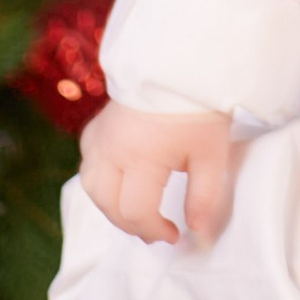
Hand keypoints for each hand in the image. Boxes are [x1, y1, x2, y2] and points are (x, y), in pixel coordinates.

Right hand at [77, 100, 236, 248]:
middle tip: (156, 230)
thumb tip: (198, 234)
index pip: (136, 212)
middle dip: (132, 225)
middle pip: (108, 205)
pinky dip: (101, 182)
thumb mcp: (211, 155)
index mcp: (141, 156)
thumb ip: (203, 198)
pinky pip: (88, 164)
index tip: (175, 234)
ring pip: (91, 188)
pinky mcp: (95, 128)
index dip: (155, 231)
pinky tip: (123, 182)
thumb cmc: (198, 109)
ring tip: (138, 213)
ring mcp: (99, 138)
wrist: (180, 65)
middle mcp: (111, 149)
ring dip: (112, 207)